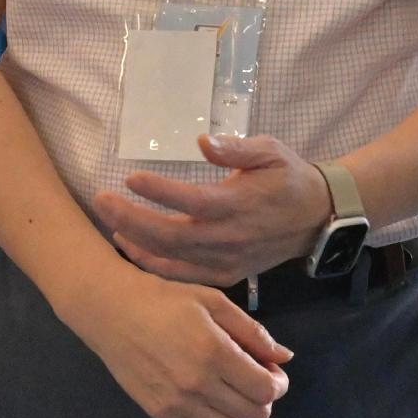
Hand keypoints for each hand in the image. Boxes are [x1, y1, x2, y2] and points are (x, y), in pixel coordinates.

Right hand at [64, 268, 294, 417]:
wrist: (112, 311)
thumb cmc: (166, 299)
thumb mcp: (213, 302)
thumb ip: (252, 332)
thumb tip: (285, 358)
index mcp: (215, 352)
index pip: (266, 390)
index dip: (278, 383)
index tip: (271, 370)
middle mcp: (198, 384)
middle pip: (255, 415)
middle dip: (263, 399)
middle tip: (253, 379)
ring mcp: (178, 404)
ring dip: (242, 415)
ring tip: (231, 392)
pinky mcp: (160, 415)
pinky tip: (210, 403)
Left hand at [103, 135, 333, 286]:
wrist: (316, 219)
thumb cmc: (288, 177)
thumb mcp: (270, 151)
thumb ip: (235, 148)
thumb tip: (202, 141)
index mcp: (239, 204)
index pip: (192, 201)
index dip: (160, 192)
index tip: (130, 177)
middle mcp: (229, 237)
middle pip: (172, 235)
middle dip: (132, 219)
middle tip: (101, 201)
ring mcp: (227, 261)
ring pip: (174, 259)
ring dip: (138, 244)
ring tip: (110, 224)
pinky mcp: (227, 275)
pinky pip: (185, 276)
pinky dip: (156, 267)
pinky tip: (133, 250)